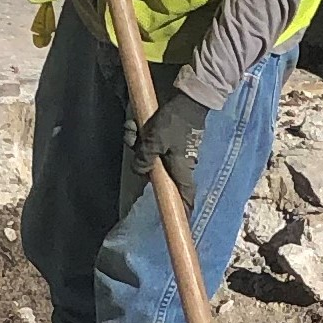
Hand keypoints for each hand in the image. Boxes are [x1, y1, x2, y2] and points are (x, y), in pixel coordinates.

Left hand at [131, 87, 209, 206]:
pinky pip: (149, 145)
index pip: (185, 197)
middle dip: (140, 159)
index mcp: (180, 170)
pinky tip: (136, 123)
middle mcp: (178, 165)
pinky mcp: (168, 141)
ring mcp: (172, 153)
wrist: (188, 100)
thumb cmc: (175, 123)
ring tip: (134, 127)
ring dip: (138, 142)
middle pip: (156, 174)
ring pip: (149, 157)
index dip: (183, 211)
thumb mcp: (155, 141)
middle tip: (135, 140)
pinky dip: (141, 135)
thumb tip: (140, 171)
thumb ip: (145, 159)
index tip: (181, 223)